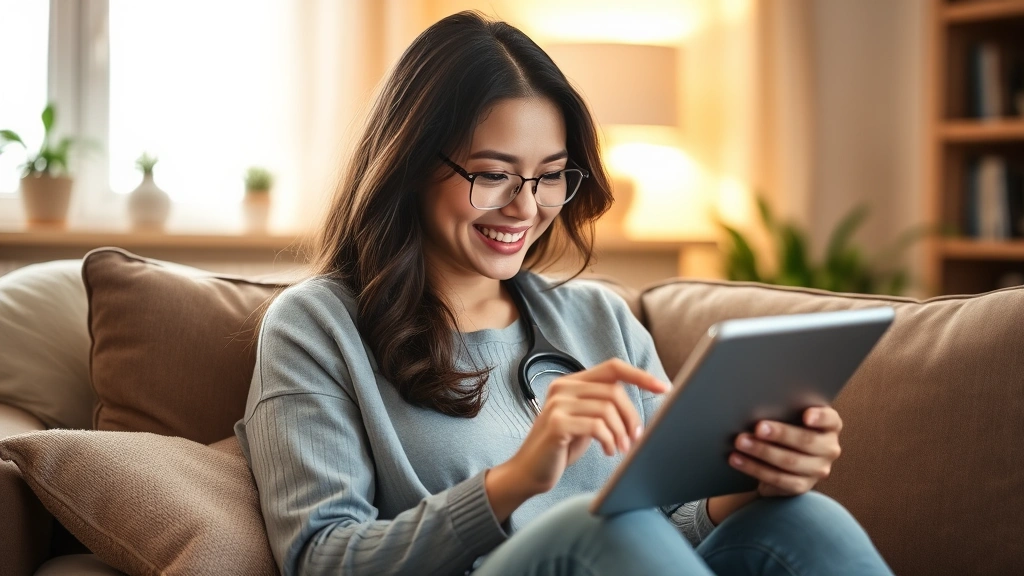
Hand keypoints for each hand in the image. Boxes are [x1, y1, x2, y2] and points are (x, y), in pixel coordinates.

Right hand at [485, 359, 668, 520]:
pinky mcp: (557, 423)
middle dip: (631, 417)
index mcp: (572, 382)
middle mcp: (563, 387)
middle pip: (614, 391)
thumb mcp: (586, 421)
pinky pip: (597, 425)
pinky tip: (609, 451)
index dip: (640, 376)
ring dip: (622, 432)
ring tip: (621, 448)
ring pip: (608, 409)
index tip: (664, 388)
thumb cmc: (561, 447)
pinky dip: (610, 440)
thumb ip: (603, 408)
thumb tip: (638, 411)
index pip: (613, 367)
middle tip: (635, 438)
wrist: (529, 471)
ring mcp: (558, 404)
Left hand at [729, 406, 842, 497]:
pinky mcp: (801, 486)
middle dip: (780, 434)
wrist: (777, 459)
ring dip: (762, 452)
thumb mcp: (787, 417)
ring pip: (790, 462)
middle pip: (806, 441)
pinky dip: (755, 468)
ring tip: (740, 442)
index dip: (819, 417)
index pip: (830, 419)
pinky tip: (737, 460)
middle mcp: (829, 448)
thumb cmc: (783, 428)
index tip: (806, 416)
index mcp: (829, 426)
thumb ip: (782, 410)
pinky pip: (778, 479)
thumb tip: (756, 404)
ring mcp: (818, 470)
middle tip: (757, 428)